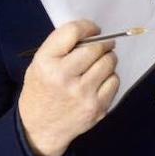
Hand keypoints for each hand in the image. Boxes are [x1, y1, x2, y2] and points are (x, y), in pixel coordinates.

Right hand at [18, 20, 119, 155]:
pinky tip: (100, 81)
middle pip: (96, 48)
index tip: (94, 30)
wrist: (40, 128)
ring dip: (108, 58)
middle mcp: (63, 77)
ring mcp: (82, 94)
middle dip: (103, 43)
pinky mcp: (97, 107)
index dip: (88, 27)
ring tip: (101, 62)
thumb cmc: (42, 90)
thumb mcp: (39, 64)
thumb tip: (93, 33)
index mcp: (46, 62)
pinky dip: (111, 77)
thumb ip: (61, 47)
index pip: (72, 32)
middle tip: (103, 45)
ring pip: (109, 62)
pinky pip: (115, 81)